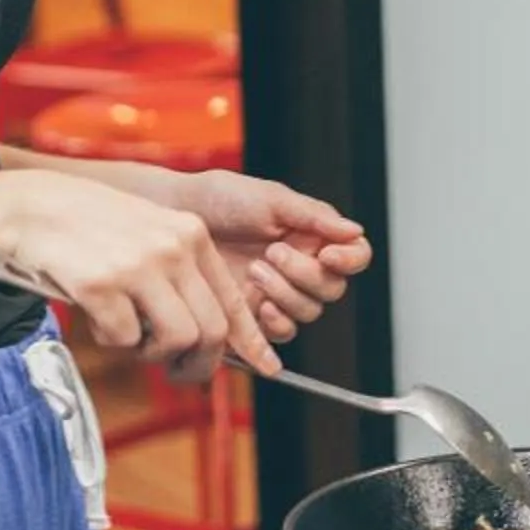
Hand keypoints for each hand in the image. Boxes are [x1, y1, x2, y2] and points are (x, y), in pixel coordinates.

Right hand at [0, 169, 271, 378]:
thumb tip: (206, 337)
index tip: (263, 367)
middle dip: (197, 364)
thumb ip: (177, 275)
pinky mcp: (101, 284)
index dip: (249, 342)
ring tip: (127, 336)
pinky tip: (95, 316)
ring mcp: (138, 265)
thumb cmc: (84, 228)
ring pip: (178, 339)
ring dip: (152, 353)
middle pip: (212, 330)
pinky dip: (111, 341)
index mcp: (190, 234)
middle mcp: (172, 247)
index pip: (233, 300)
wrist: (24, 209)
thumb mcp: (146, 236)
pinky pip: (125, 339)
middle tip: (172, 370)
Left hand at [169, 171, 371, 346]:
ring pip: (308, 311)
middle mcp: (301, 266)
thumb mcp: (271, 197)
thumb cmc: (220, 199)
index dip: (349, 259)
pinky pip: (282, 332)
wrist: (176, 216)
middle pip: (332, 288)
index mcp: (312, 236)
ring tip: (255, 269)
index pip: (354, 255)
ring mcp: (279, 292)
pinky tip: (260, 305)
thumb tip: (354, 231)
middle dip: (305, 274)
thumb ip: (314, 215)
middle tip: (272, 253)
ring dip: (287, 293)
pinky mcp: (254, 315)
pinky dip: (277, 322)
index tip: (327, 254)